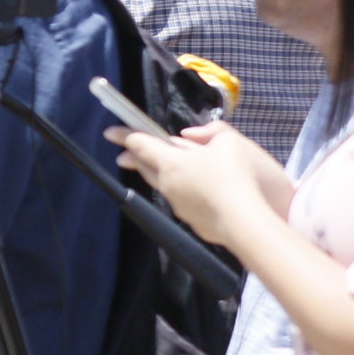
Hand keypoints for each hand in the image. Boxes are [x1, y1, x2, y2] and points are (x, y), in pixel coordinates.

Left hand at [109, 119, 290, 250]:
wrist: (242, 221)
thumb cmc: (233, 177)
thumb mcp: (227, 142)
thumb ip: (210, 133)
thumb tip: (190, 136)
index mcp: (171, 162)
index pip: (141, 145)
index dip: (125, 135)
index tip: (111, 132)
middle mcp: (168, 183)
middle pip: (145, 167)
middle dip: (134, 158)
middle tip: (124, 154)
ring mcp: (177, 204)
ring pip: (161, 185)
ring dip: (156, 175)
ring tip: (159, 169)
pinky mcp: (191, 220)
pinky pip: (180, 201)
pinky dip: (180, 191)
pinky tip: (193, 190)